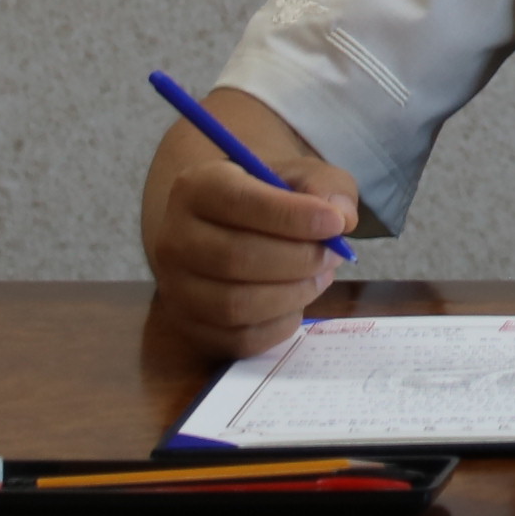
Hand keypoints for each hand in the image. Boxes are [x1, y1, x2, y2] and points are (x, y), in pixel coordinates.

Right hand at [137, 91, 358, 358]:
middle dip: (299, 259)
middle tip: (334, 254)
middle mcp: (173, 239)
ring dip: (293, 293)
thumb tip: (341, 217)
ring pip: (235, 304)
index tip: (334, 223)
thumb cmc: (270, 198)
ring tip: (320, 276)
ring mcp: (175, 289)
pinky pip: (239, 339)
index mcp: (196, 187)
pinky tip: (297, 301)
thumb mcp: (301, 176)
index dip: (292, 216)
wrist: (229, 228)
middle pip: (236, 258)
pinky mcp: (189, 328)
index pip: (239, 202)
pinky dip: (280, 325)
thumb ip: (326, 186)